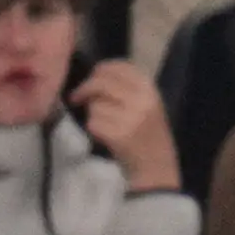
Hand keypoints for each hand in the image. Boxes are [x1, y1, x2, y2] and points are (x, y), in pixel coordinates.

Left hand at [69, 59, 180, 193]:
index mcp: (150, 89)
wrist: (157, 169)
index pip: (118, 66)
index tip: (93, 78)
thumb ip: (127, 87)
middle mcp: (142, 101)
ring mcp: (131, 119)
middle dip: (84, 89)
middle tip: (77, 98)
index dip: (100, 70)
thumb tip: (94, 75)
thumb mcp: (147, 104)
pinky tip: (106, 137)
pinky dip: (94, 130)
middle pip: (100, 83)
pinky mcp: (118, 136)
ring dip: (93, 114)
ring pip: (94, 105)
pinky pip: (92, 123)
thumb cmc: (149, 136)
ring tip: (108, 125)